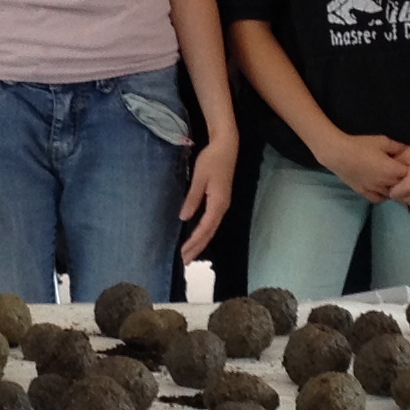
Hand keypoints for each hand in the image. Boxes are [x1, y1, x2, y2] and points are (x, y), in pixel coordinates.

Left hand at [177, 135, 236, 261]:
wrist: (226, 146)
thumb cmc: (212, 160)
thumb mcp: (199, 178)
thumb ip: (193, 198)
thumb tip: (184, 218)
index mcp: (218, 203)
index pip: (204, 228)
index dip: (194, 242)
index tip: (182, 253)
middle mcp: (222, 207)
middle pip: (209, 233)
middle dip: (197, 248)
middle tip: (184, 262)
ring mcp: (222, 205)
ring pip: (211, 229)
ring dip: (200, 243)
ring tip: (190, 255)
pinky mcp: (220, 201)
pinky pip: (211, 222)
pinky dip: (204, 233)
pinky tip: (197, 237)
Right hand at [320, 129, 409, 202]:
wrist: (339, 154)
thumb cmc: (361, 145)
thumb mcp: (382, 141)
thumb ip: (398, 146)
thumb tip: (407, 150)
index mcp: (392, 170)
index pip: (408, 174)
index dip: (408, 168)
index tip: (404, 162)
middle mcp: (386, 183)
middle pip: (401, 185)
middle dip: (401, 178)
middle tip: (397, 169)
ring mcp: (375, 190)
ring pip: (391, 194)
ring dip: (392, 188)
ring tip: (389, 178)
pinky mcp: (365, 193)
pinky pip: (378, 199)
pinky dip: (382, 195)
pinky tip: (381, 188)